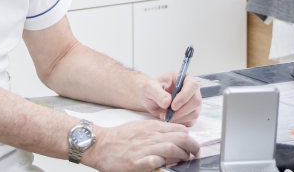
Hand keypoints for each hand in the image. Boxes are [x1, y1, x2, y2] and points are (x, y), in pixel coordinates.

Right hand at [83, 121, 198, 171]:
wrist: (99, 145)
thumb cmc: (119, 138)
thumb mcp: (140, 127)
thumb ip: (157, 131)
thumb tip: (174, 137)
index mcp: (152, 127)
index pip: (180, 129)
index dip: (190, 138)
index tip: (191, 146)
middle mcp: (150, 136)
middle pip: (181, 138)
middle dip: (192, 147)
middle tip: (193, 154)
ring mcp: (144, 149)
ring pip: (172, 148)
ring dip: (181, 155)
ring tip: (183, 161)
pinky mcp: (137, 162)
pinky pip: (156, 161)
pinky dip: (163, 164)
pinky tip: (164, 166)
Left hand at [140, 72, 202, 125]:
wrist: (150, 99)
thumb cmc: (151, 90)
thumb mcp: (150, 88)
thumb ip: (158, 94)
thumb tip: (167, 102)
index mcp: (184, 78)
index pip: (192, 85)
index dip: (184, 96)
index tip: (173, 106)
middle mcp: (192, 89)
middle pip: (196, 101)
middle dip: (182, 111)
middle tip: (167, 115)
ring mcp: (193, 102)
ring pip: (194, 113)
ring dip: (179, 118)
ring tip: (165, 116)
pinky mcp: (192, 113)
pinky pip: (191, 121)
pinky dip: (180, 123)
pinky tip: (170, 119)